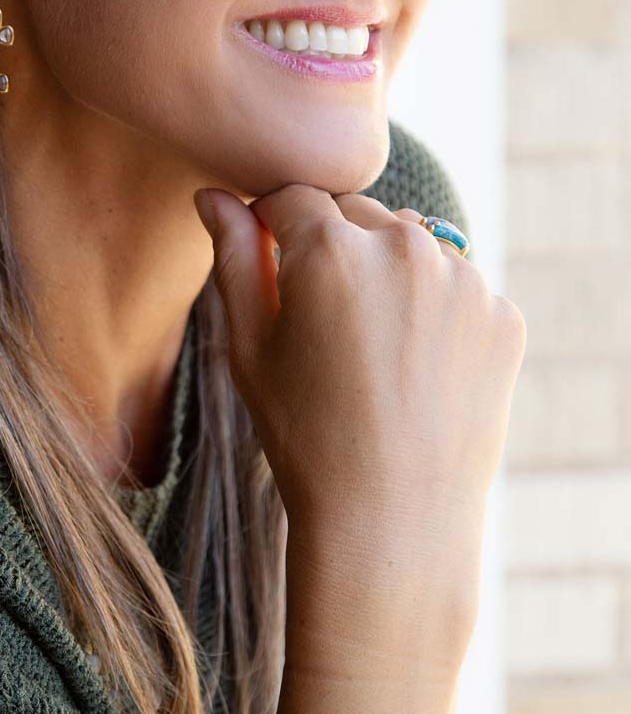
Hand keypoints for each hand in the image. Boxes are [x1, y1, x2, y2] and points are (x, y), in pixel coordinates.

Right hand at [194, 185, 525, 649]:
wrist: (392, 517)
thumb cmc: (304, 435)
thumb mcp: (249, 347)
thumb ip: (233, 258)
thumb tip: (213, 196)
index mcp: (331, 250)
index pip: (292, 195)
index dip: (271, 223)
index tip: (269, 261)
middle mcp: (406, 247)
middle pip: (353, 212)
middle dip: (329, 245)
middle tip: (317, 317)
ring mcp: (464, 280)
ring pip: (409, 242)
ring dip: (383, 268)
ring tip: (366, 344)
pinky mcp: (501, 315)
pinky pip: (454, 283)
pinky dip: (429, 304)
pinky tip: (409, 363)